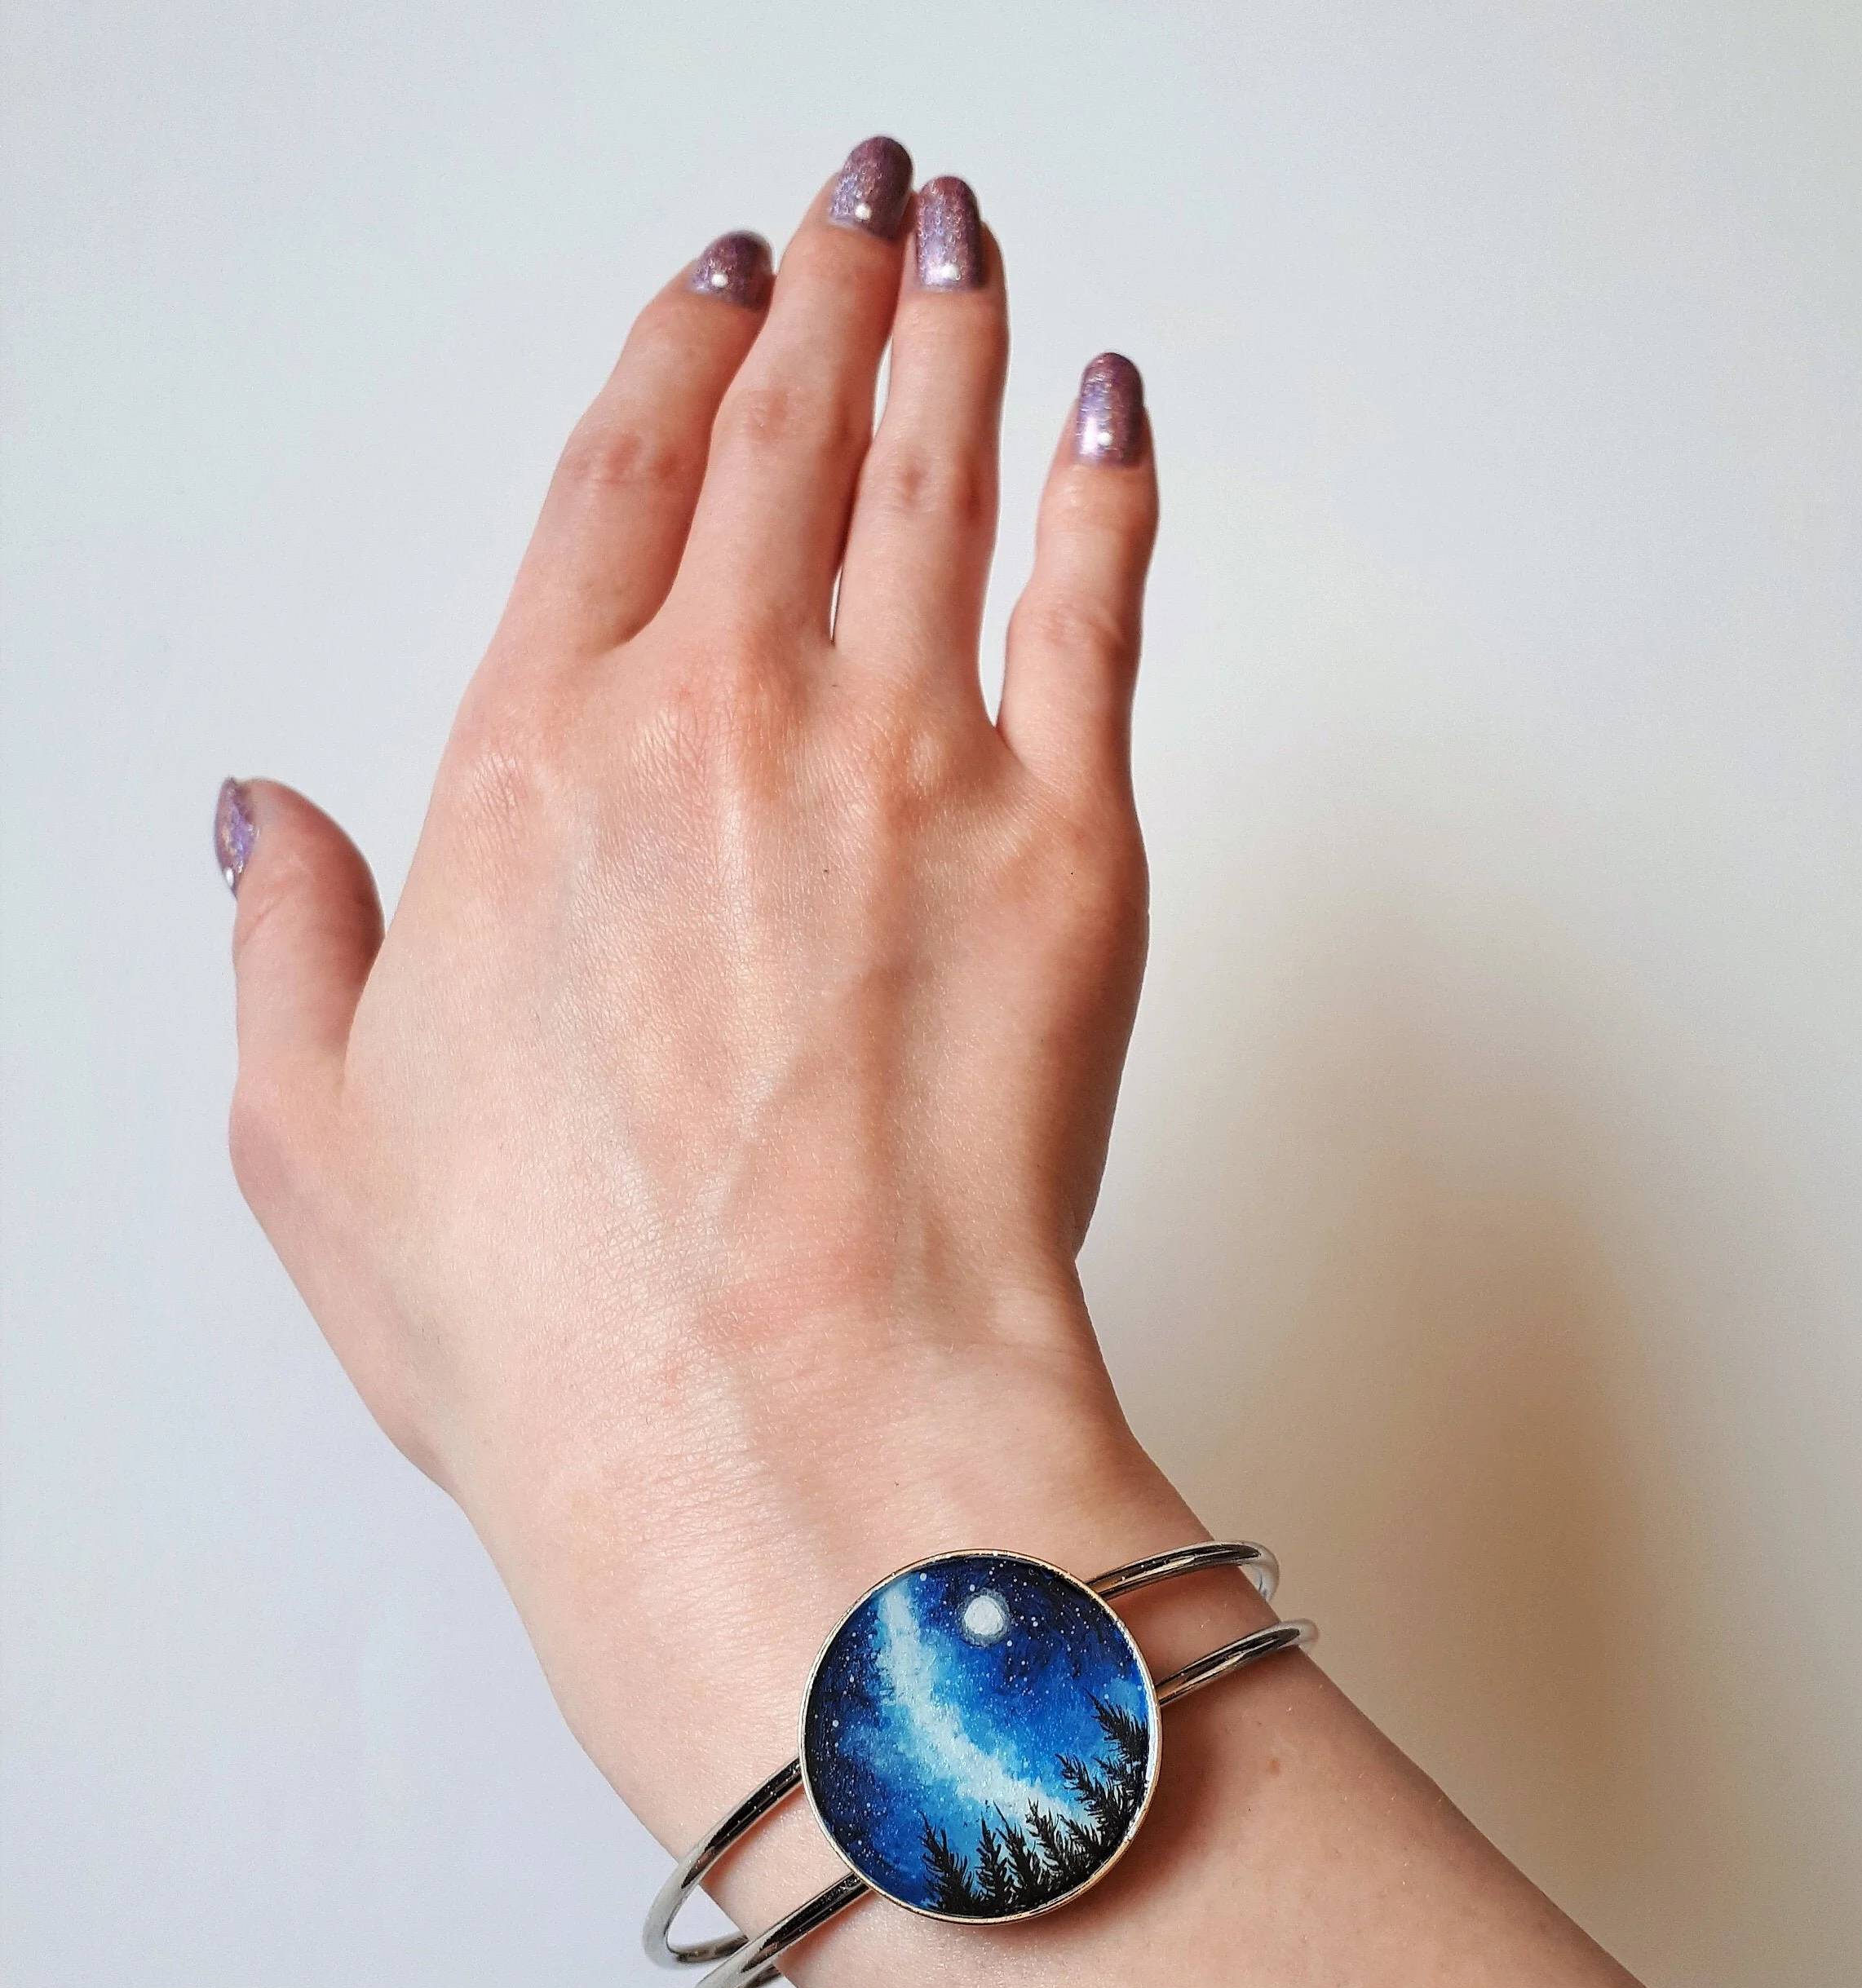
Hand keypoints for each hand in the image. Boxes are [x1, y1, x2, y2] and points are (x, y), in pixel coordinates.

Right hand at [221, 143, 1185, 1829]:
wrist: (788, 1431)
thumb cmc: (570, 1325)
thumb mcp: (320, 1149)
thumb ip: (295, 952)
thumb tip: (266, 823)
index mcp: (537, 769)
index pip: (612, 490)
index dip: (670, 363)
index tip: (710, 288)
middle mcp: (724, 721)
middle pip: (784, 438)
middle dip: (827, 292)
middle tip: (863, 198)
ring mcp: (909, 766)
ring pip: (937, 480)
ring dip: (955, 337)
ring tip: (970, 243)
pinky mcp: (1069, 848)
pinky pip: (1098, 609)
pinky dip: (1109, 488)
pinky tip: (1111, 411)